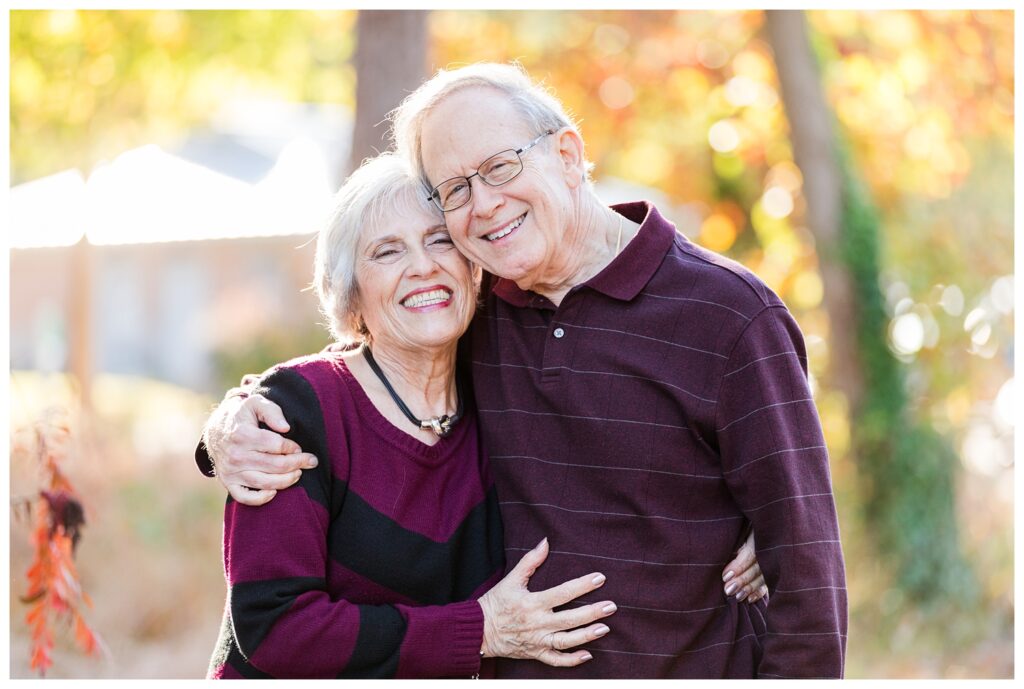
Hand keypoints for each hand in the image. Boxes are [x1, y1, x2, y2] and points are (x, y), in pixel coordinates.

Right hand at [203, 393, 318, 505]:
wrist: (215, 430)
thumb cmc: (241, 416)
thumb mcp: (255, 403)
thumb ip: (272, 412)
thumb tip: (286, 428)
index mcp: (243, 434)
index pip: (276, 445)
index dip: (292, 448)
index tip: (299, 448)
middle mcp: (236, 455)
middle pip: (275, 465)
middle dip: (298, 464)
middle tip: (311, 461)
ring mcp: (231, 471)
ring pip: (265, 483)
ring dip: (287, 480)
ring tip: (298, 474)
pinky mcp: (228, 482)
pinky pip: (245, 497)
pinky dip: (261, 499)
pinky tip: (274, 492)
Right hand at [478, 538, 615, 666]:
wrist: (478, 630)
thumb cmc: (495, 602)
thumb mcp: (511, 579)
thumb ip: (530, 561)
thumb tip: (545, 542)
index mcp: (532, 603)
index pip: (563, 593)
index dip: (583, 585)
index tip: (600, 578)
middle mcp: (537, 624)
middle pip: (570, 619)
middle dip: (592, 613)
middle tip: (611, 606)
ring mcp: (537, 641)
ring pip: (567, 641)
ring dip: (587, 636)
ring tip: (605, 628)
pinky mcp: (535, 653)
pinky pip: (556, 660)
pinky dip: (572, 660)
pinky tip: (588, 655)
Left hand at [722, 530, 767, 602]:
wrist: (760, 523)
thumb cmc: (738, 524)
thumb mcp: (738, 529)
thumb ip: (733, 541)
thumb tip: (719, 553)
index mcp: (759, 535)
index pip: (751, 554)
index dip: (738, 566)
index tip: (725, 576)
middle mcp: (768, 547)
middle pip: (757, 567)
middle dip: (742, 580)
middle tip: (727, 590)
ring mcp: (773, 559)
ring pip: (763, 576)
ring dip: (749, 588)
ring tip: (737, 597)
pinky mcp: (772, 569)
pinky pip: (768, 583)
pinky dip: (759, 592)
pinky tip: (750, 600)